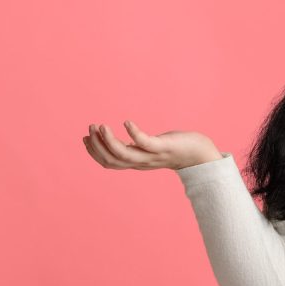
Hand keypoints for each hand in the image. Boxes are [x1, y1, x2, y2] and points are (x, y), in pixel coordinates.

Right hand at [82, 120, 222, 170]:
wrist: (200, 153)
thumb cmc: (174, 147)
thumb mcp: (151, 148)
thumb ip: (136, 147)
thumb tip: (123, 139)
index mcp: (136, 163)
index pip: (109, 163)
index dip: (94, 152)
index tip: (84, 137)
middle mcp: (142, 162)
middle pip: (112, 160)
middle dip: (97, 145)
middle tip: (90, 128)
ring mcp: (153, 156)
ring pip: (124, 154)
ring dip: (109, 141)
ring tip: (101, 126)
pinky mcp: (164, 148)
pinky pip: (145, 143)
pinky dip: (134, 133)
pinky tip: (127, 122)